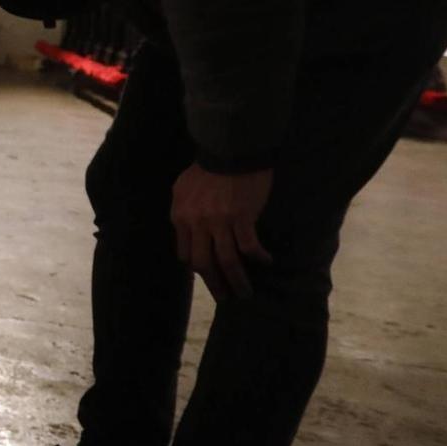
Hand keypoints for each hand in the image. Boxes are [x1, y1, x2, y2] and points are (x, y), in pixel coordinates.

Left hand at [171, 164, 272, 299]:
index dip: (198, 267)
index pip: (185, 253)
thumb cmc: (208, 167)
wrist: (230, 149)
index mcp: (180, 216)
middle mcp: (196, 223)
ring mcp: (218, 222)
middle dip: (214, 284)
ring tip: (245, 293)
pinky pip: (249, 247)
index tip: (209, 275)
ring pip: (226, 261)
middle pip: (203, 263)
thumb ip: (184, 212)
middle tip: (225, 297)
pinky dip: (258, 257)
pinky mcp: (241, 218)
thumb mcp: (183, 189)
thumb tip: (188, 230)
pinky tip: (266, 262)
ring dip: (237, 281)